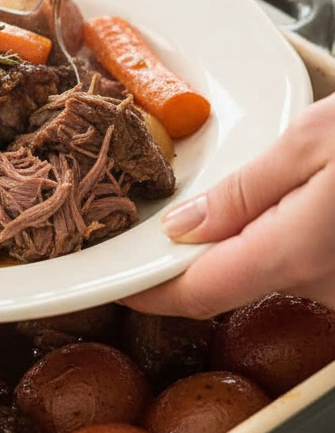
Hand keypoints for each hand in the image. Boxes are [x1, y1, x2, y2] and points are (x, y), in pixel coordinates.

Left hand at [122, 94, 334, 317]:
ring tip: (225, 195)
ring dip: (238, 242)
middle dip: (193, 252)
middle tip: (165, 214)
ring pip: (265, 273)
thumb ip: (243, 189)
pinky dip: (274, 241)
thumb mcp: (311, 139)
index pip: (197, 293)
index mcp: (293, 253)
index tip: (116, 279)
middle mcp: (318, 286)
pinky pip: (298, 268)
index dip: (149, 291)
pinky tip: (279, 202)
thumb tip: (182, 227)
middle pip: (228, 282)